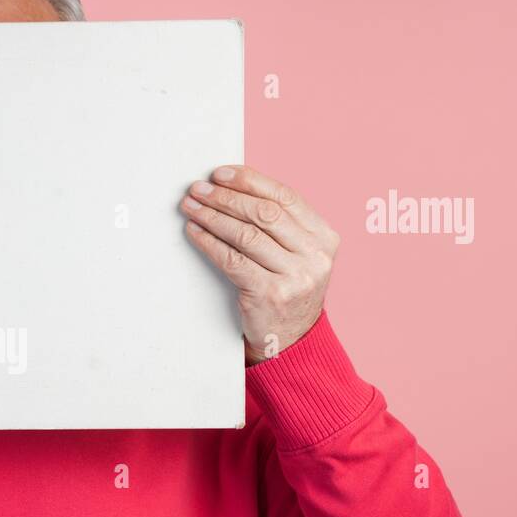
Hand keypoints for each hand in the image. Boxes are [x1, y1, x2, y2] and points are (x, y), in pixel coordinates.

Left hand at [179, 165, 338, 364]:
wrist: (292, 342)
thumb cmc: (287, 292)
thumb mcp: (299, 256)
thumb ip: (281, 226)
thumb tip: (234, 187)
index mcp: (325, 238)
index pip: (285, 197)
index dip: (249, 181)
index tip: (220, 174)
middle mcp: (315, 255)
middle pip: (263, 213)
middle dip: (226, 197)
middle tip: (198, 189)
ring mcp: (295, 276)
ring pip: (246, 234)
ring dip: (212, 216)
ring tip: (191, 207)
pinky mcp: (269, 295)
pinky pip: (232, 260)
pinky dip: (209, 242)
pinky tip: (195, 232)